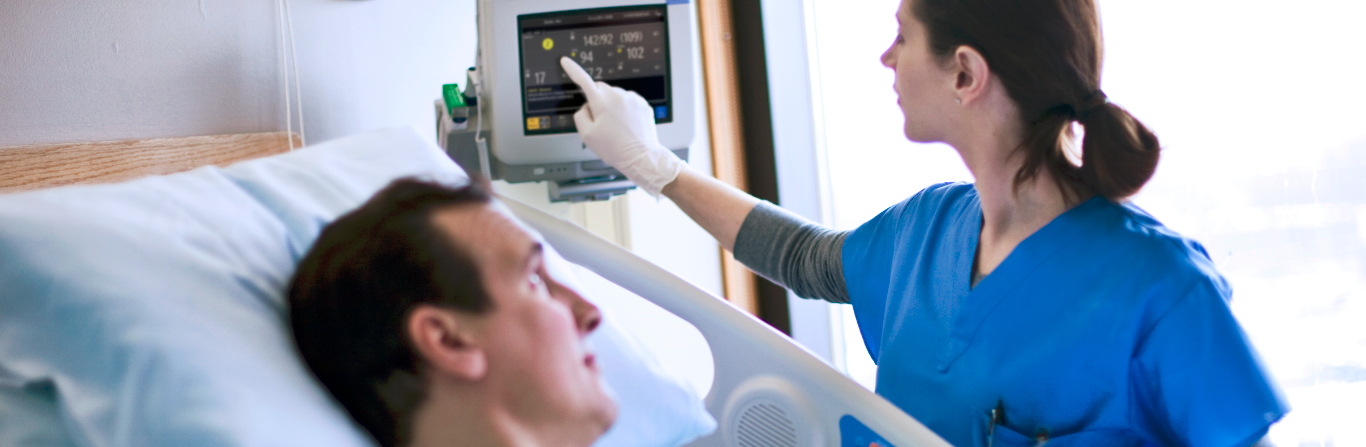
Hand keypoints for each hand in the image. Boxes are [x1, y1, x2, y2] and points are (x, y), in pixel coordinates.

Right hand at [560, 56, 683, 196]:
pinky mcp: (643, 104)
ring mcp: (632, 99)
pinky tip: (627, 125)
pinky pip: (629, 101)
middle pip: (601, 89)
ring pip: (615, 96)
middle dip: (597, 100)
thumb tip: (586, 106)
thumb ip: (580, 115)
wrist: (641, 157)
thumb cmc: (614, 149)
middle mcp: (618, 96)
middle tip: (601, 122)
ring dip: (613, 106)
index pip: (583, 81)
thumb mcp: (587, 136)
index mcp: (602, 102)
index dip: (573, 70)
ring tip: (617, 127)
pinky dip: (625, 109)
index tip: (566, 61)